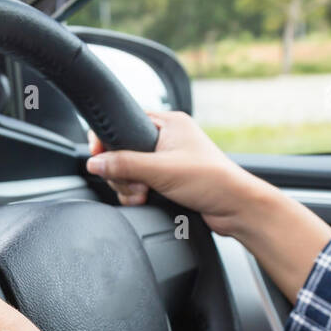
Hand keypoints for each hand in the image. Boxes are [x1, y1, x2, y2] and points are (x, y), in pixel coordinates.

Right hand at [86, 110, 264, 236]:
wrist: (235, 208)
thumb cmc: (212, 181)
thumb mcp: (161, 170)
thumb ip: (124, 165)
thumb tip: (95, 162)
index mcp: (169, 123)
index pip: (125, 122)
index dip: (108, 140)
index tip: (99, 156)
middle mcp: (168, 139)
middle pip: (123, 151)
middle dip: (123, 173)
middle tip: (137, 185)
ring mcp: (167, 160)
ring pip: (129, 171)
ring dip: (130, 187)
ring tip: (145, 194)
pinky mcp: (168, 180)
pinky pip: (140, 184)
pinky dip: (138, 194)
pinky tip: (147, 200)